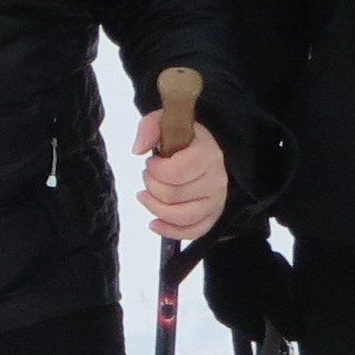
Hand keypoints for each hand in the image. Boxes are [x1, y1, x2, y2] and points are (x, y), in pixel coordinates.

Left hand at [132, 109, 228, 240]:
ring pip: (181, 216)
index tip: (151, 162)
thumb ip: (149, 127)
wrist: (201, 148)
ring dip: (155, 208)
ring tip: (145, 195)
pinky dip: (170, 231)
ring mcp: (216, 200)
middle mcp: (216, 179)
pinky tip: (154, 223)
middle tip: (148, 176)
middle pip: (173, 195)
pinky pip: (193, 232)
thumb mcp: (165, 121)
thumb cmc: (182, 137)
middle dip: (151, 186)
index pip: (175, 172)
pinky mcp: (213, 216)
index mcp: (208, 154)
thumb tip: (138, 150)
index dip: (154, 170)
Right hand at [197, 231, 296, 344]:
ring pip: (241, 305)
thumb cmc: (255, 269)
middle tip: (281, 291)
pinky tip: (254, 268)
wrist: (229, 233)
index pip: (261, 338)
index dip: (277, 329)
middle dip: (267, 311)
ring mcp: (213, 297)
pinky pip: (233, 291)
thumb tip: (293, 338)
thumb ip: (285, 322)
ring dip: (256, 297)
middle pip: (250, 321)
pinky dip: (245, 286)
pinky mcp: (211, 280)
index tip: (288, 313)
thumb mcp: (276, 297)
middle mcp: (220, 314)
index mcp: (235, 322)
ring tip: (269, 276)